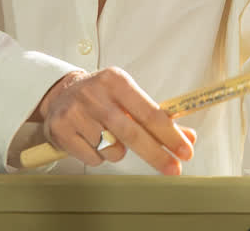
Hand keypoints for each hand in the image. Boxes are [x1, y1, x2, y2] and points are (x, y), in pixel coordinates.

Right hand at [35, 68, 195, 173]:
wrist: (60, 94)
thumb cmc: (102, 97)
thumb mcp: (128, 98)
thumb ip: (157, 118)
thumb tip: (188, 137)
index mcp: (116, 80)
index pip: (149, 112)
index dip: (170, 135)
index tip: (185, 151)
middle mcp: (95, 93)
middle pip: (133, 133)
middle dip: (156, 154)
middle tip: (173, 169)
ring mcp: (76, 111)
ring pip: (112, 149)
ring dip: (117, 151)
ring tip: (107, 137)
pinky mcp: (61, 129)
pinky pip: (93, 157)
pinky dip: (98, 156)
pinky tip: (90, 140)